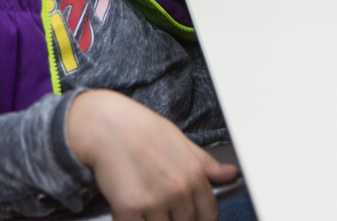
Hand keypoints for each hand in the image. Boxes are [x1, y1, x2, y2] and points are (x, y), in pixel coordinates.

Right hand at [66, 90, 237, 220]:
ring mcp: (155, 202)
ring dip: (153, 220)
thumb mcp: (180, 140)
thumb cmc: (141, 129)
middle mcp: (179, 190)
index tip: (188, 214)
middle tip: (160, 205)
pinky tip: (128, 210)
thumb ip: (205, 163)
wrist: (105, 125)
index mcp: (195, 174)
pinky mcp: (130, 209)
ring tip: (144, 204)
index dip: (200, 217)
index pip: (209, 214)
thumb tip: (231, 173)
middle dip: (175, 218)